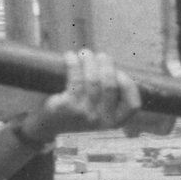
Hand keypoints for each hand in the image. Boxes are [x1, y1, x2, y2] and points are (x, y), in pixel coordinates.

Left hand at [23, 49, 141, 137]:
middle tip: (100, 56)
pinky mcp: (67, 106)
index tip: (119, 72)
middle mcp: (100, 120)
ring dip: (89, 60)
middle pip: (110, 85)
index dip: (128, 84)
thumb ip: (109, 96)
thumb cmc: (77, 112)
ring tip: (85, 53)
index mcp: (113, 122)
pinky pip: (75, 78)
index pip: (133, 105)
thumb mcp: (98, 111)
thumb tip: (112, 65)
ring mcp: (84, 114)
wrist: (48, 126)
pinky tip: (70, 56)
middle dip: (106, 64)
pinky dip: (73, 63)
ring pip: (93, 80)